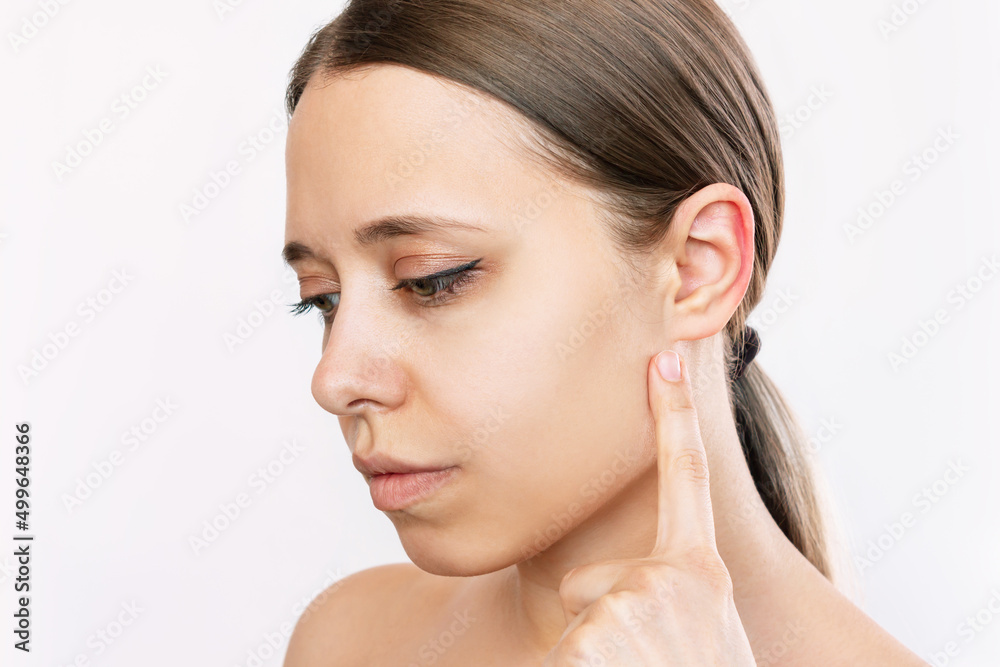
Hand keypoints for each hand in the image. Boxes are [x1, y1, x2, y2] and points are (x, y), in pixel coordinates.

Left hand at [543, 349, 755, 665]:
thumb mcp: (699, 630)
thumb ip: (663, 591)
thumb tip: (579, 580)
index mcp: (701, 574)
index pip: (688, 478)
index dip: (675, 414)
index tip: (665, 355)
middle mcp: (673, 580)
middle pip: (591, 582)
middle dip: (601, 625)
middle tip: (644, 665)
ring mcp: (633, 609)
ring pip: (576, 627)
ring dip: (593, 664)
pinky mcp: (593, 640)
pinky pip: (562, 656)